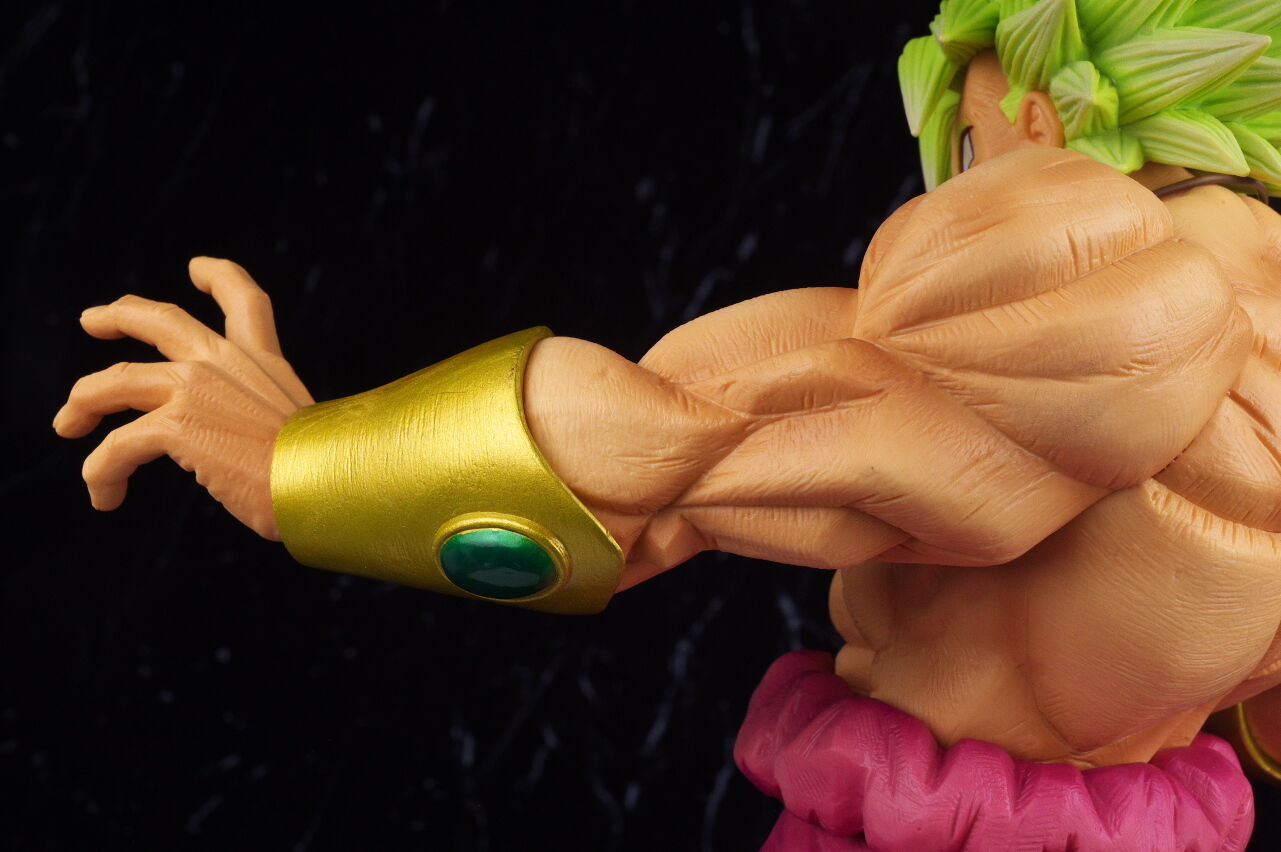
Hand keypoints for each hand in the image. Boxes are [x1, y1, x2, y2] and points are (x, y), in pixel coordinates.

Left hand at [54, 257, 313, 539]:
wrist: (326, 486)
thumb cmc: (324, 472)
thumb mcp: (304, 427)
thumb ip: (272, 423)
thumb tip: (256, 452)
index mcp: (264, 364)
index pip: (245, 302)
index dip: (219, 277)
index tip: (196, 268)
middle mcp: (226, 364)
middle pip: (160, 319)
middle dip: (119, 315)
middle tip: (92, 320)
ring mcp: (196, 389)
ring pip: (114, 381)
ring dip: (82, 403)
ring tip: (68, 424)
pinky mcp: (175, 425)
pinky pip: (116, 447)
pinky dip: (101, 473)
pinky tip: (104, 496)